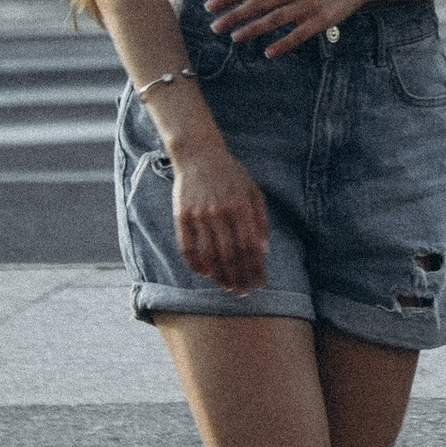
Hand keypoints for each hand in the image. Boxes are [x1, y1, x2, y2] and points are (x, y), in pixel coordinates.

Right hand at [167, 134, 268, 289]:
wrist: (199, 155)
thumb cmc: (231, 174)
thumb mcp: (253, 190)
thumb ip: (260, 219)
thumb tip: (263, 251)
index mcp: (240, 205)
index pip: (249, 246)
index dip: (254, 268)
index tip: (259, 283)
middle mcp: (219, 211)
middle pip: (230, 254)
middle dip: (239, 277)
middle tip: (243, 291)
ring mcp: (198, 214)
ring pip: (210, 254)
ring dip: (220, 275)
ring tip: (228, 287)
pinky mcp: (181, 216)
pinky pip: (187, 247)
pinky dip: (196, 264)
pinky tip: (206, 273)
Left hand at [205, 0, 378, 57]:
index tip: (209, 7)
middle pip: (259, 3)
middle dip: (235, 15)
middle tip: (215, 27)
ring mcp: (308, 3)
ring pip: (276, 18)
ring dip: (254, 29)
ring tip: (235, 38)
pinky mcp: (322, 19)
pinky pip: (300, 34)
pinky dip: (284, 43)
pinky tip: (269, 53)